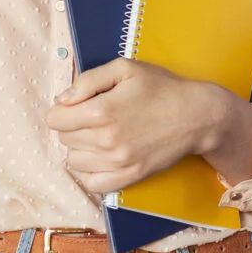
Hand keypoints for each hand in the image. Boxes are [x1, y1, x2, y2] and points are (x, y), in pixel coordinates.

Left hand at [46, 59, 240, 195]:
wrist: (196, 116)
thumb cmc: (161, 87)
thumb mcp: (125, 68)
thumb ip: (88, 80)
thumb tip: (62, 100)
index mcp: (102, 110)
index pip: (54, 119)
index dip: (61, 109)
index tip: (75, 105)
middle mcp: (106, 140)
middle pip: (64, 139)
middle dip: (71, 126)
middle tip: (91, 117)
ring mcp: (118, 162)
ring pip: (74, 161)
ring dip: (80, 148)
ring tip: (98, 135)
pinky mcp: (130, 177)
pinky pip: (92, 184)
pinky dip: (89, 172)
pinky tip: (99, 158)